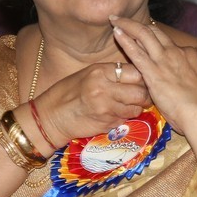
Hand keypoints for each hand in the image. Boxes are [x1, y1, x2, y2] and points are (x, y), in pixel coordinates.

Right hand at [32, 59, 153, 146]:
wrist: (50, 116)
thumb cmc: (69, 92)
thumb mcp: (89, 74)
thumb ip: (113, 73)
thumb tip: (139, 72)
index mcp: (101, 72)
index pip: (135, 72)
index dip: (142, 77)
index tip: (142, 80)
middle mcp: (105, 89)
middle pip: (141, 92)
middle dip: (145, 95)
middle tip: (142, 95)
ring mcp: (106, 109)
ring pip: (136, 108)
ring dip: (136, 108)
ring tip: (126, 105)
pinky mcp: (106, 124)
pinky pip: (125, 120)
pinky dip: (124, 118)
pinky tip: (113, 114)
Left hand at [110, 16, 196, 168]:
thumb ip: (189, 79)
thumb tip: (185, 84)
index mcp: (190, 55)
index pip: (168, 42)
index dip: (153, 37)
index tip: (142, 35)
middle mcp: (177, 52)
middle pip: (154, 32)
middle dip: (137, 24)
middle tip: (123, 19)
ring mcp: (165, 60)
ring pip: (143, 34)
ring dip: (128, 25)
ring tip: (115, 19)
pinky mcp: (154, 72)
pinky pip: (136, 51)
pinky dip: (125, 40)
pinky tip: (116, 32)